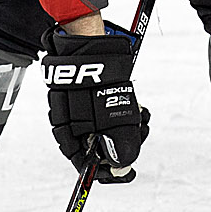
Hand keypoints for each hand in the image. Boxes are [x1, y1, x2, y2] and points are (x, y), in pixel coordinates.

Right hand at [44, 22, 149, 181]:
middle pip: (97, 148)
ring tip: (142, 116)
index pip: (85, 164)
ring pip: (105, 130)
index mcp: (67, 133)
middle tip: (141, 132)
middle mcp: (69, 124)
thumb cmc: (96, 75)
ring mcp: (77, 109)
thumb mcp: (114, 112)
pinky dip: (123, 113)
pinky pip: (106, 113)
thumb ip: (118, 139)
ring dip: (127, 128)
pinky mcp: (87, 96)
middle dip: (123, 145)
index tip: (128, 171)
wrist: (89, 40)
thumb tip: (123, 163)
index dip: (108, 171)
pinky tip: (137, 107)